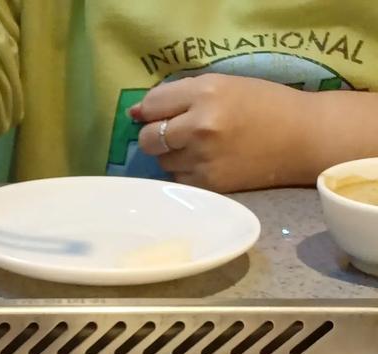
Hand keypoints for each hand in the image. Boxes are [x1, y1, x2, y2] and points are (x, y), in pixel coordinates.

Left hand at [131, 75, 311, 191]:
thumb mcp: (225, 85)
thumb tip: (135, 113)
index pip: (152, 104)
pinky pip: (178, 180)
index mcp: (206, 93)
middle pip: (148, 138)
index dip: (151, 110)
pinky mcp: (208, 184)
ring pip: (162, 162)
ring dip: (172, 156)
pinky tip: (208, 164)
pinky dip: (186, 173)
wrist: (301, 138)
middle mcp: (200, 126)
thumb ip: (181, 95)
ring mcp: (203, 159)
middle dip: (155, 136)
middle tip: (176, 134)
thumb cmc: (264, 105)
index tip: (158, 114)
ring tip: (200, 148)